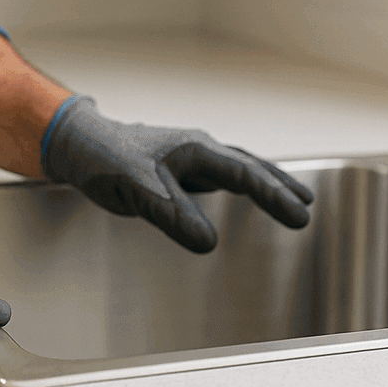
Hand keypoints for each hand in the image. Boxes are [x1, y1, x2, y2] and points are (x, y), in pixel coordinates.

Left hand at [40, 96, 313, 252]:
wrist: (79, 144)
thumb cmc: (105, 159)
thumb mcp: (137, 189)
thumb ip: (172, 214)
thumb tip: (209, 242)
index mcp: (195, 149)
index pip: (245, 174)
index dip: (274, 196)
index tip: (300, 216)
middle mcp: (198, 149)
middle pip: (251, 167)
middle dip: (281, 187)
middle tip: (308, 207)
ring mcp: (190, 158)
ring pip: (240, 168)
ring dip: (268, 183)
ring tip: (296, 197)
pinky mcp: (179, 170)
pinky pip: (222, 177)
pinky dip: (243, 186)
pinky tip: (246, 194)